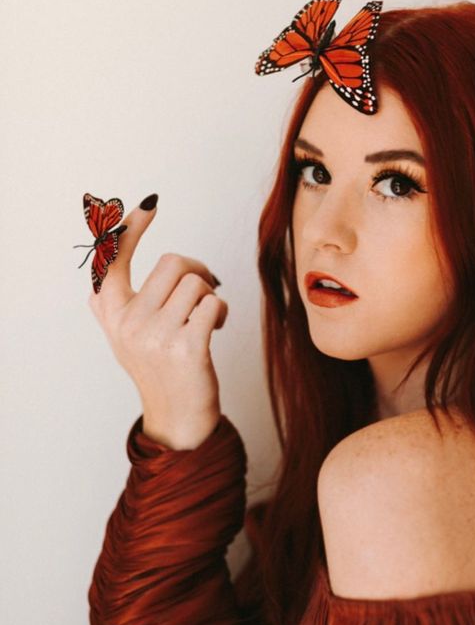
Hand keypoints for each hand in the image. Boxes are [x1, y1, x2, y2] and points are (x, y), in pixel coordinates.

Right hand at [89, 196, 227, 449]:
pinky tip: (216, 329)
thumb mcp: (126, 337)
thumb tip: (105, 259)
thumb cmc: (160, 372)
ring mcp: (156, 337)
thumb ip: (116, 303)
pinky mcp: (186, 348)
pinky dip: (221, 312)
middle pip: (173, 263)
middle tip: (204, 289)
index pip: (114, 259)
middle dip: (197, 271)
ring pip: (197, 283)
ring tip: (207, 319)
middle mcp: (128, 323)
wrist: (177, 419)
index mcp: (112, 314)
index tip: (149, 205)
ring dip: (211, 296)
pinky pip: (213, 304)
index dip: (131, 229)